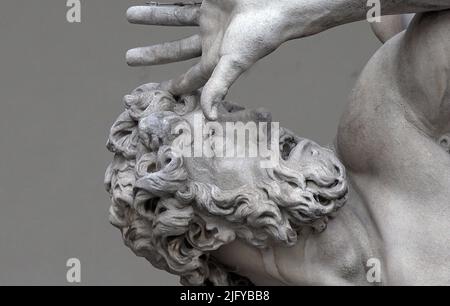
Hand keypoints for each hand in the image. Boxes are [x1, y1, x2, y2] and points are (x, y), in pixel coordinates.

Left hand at [126, 1, 300, 119]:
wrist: (276, 4)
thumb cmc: (259, 35)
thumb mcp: (233, 63)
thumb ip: (218, 87)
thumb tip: (210, 119)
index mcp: (215, 59)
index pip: (191, 77)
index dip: (176, 86)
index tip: (161, 94)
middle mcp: (210, 39)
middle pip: (175, 49)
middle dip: (153, 54)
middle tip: (130, 58)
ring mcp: (209, 17)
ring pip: (173, 17)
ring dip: (153, 16)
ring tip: (130, 15)